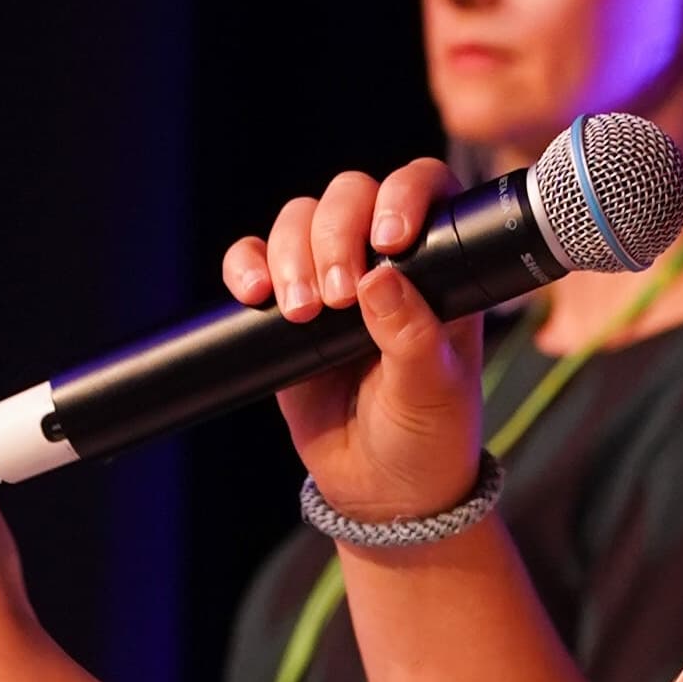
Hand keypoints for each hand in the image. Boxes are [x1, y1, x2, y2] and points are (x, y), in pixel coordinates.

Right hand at [221, 161, 486, 523]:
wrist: (382, 491)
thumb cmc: (428, 436)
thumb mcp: (433, 389)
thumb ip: (412, 334)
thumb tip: (380, 277)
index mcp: (437, 266)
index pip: (423, 189)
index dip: (403, 195)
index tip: (389, 240)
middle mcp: (383, 260)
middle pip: (348, 196)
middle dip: (332, 236)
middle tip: (334, 299)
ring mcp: (330, 279)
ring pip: (298, 221)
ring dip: (289, 255)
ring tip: (300, 314)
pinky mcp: (283, 309)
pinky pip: (252, 261)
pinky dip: (245, 266)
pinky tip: (253, 297)